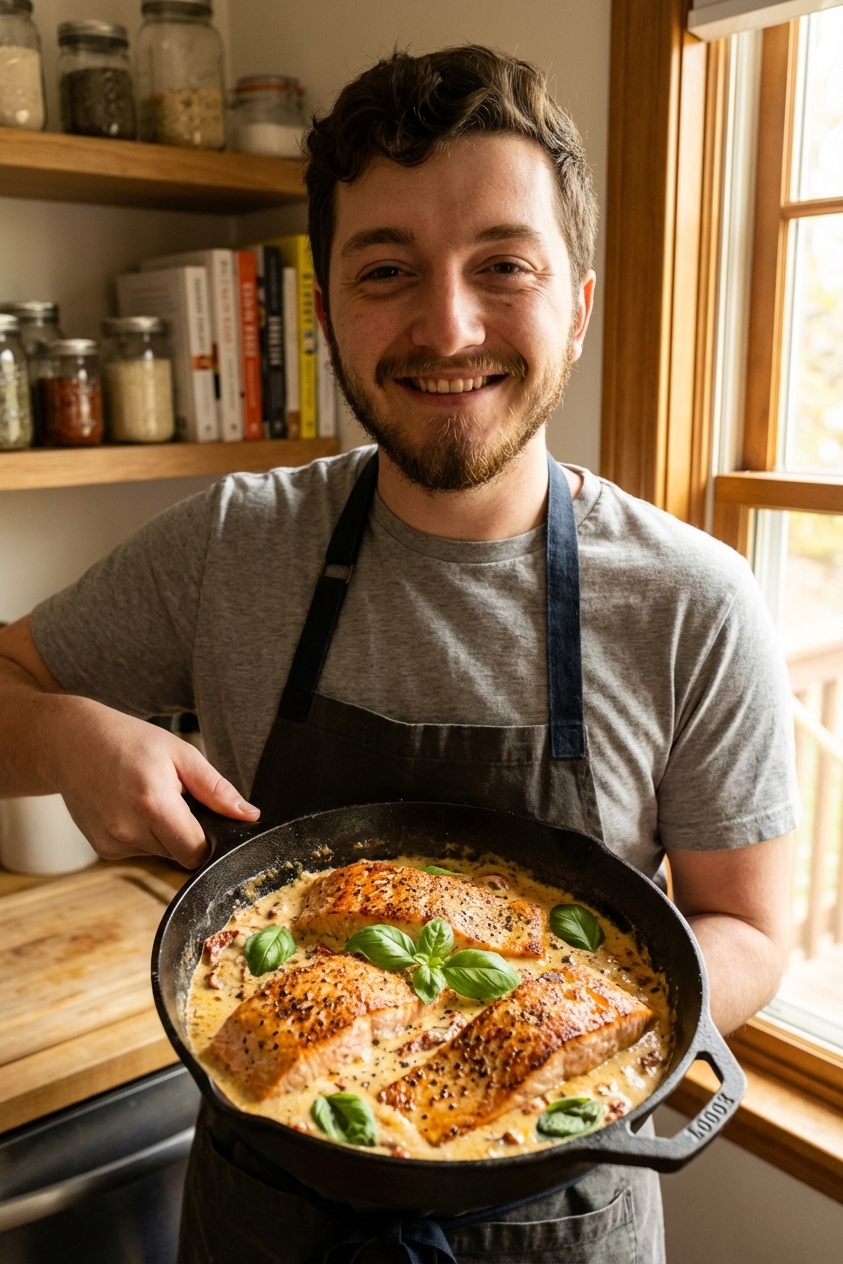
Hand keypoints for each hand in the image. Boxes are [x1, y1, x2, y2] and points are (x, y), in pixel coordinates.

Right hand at [56, 697, 259, 868]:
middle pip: (180, 855)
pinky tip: (131, 808)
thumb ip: (217, 789)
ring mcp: (112, 843)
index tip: (208, 821)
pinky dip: (144, 835)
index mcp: (153, 804)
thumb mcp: (181, 754)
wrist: (72, 743)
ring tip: (148, 799)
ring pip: (161, 854)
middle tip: (175, 799)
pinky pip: (140, 851)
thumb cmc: (129, 742)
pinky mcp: (103, 849)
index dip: (209, 840)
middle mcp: (128, 830)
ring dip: (164, 834)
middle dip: (187, 833)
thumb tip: (248, 815)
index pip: (196, 852)